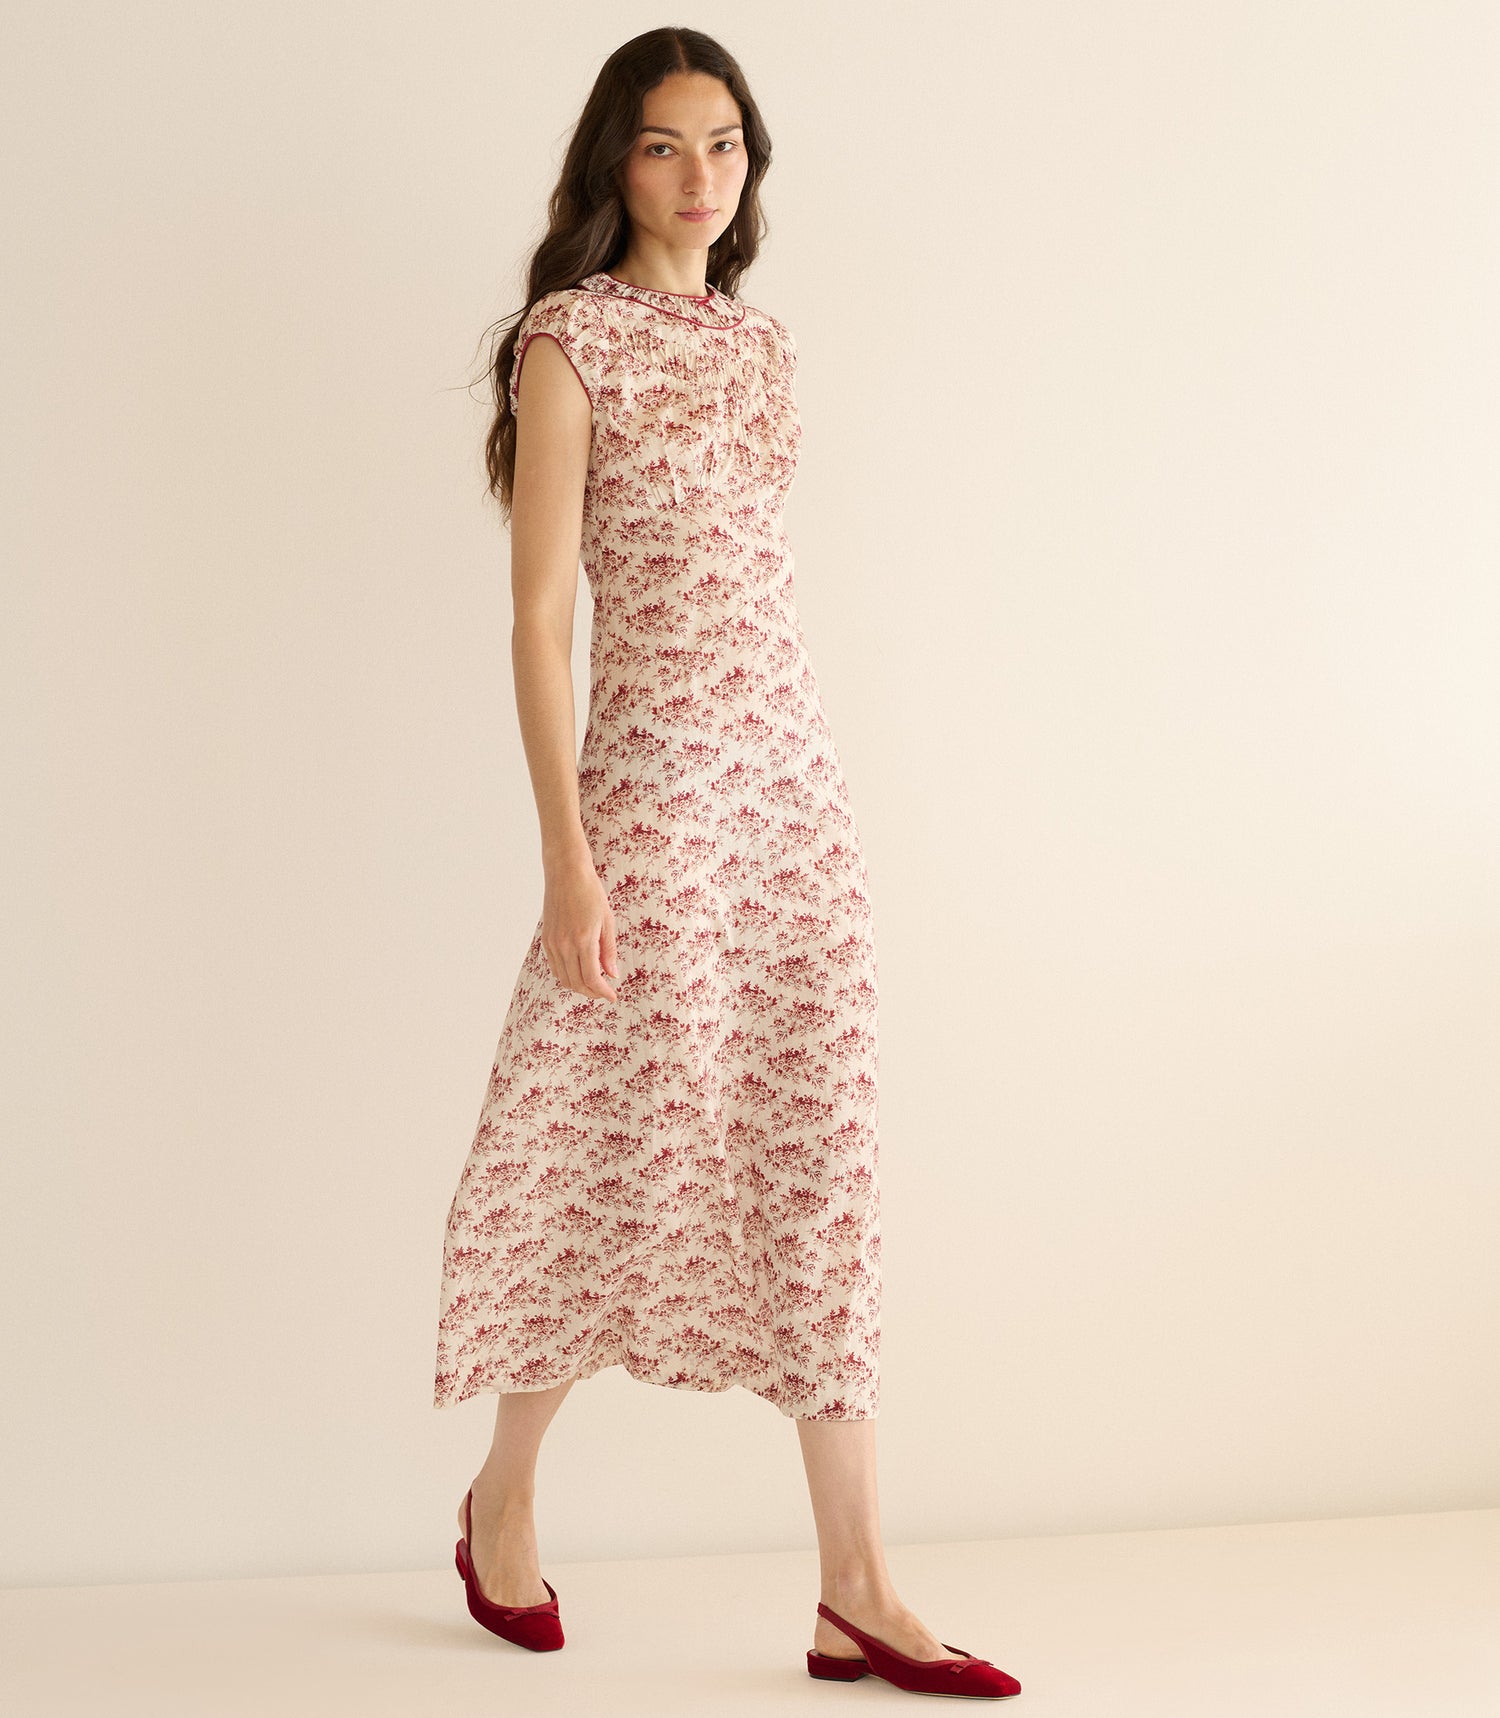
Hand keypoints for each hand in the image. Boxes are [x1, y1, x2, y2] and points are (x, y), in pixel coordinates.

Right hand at [540, 858, 619, 1001]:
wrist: (566, 873)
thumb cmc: (590, 893)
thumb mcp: (607, 920)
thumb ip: (608, 950)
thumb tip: (612, 974)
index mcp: (583, 940)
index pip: (591, 978)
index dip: (602, 992)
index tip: (612, 996)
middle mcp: (564, 945)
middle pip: (576, 983)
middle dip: (592, 992)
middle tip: (605, 992)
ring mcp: (553, 943)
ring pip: (564, 978)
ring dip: (578, 986)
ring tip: (593, 983)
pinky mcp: (546, 939)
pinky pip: (555, 967)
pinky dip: (566, 975)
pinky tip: (578, 971)